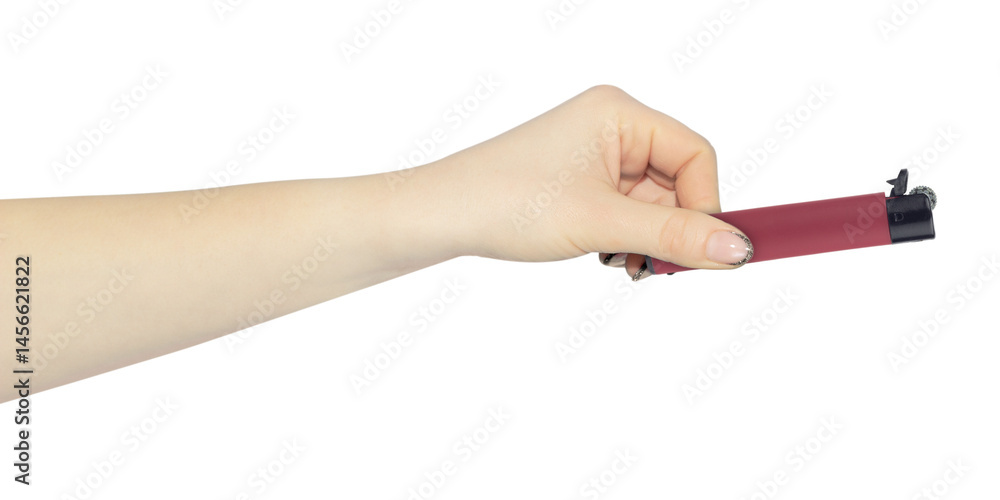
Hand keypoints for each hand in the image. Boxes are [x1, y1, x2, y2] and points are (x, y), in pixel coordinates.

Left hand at [430, 85, 752, 278]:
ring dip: (647, 241)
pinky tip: (605, 258)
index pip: (695, 155)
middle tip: (654, 269)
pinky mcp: (581, 181)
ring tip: (620, 265)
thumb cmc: (507, 201)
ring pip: (653, 203)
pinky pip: (627, 211)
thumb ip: (673, 237)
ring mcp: (595, 155)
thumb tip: (738, 249)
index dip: (705, 205)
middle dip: (671, 231)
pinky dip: (625, 240)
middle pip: (678, 182)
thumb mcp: (601, 223)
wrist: (441, 216)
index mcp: (619, 113)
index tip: (701, 254)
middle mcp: (611, 127)